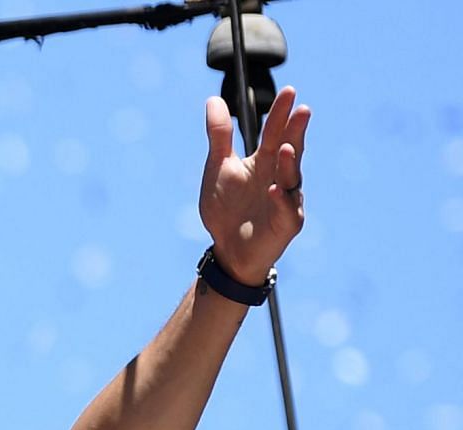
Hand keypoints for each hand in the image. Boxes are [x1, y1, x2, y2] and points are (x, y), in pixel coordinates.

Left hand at [201, 86, 308, 285]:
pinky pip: (285, 210)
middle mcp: (280, 176)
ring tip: (284, 147)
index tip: (290, 92)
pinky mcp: (287, 223)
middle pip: (289, 149)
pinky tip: (274, 190)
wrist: (227, 250)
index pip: (275, 132)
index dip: (282, 113)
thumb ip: (219, 136)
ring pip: (291, 178)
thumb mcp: (218, 168)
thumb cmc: (226, 208)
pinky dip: (280, 200)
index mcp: (264, 161)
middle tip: (302, 110)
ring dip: (288, 163)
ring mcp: (287, 198)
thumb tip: (214, 99)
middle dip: (295, 131)